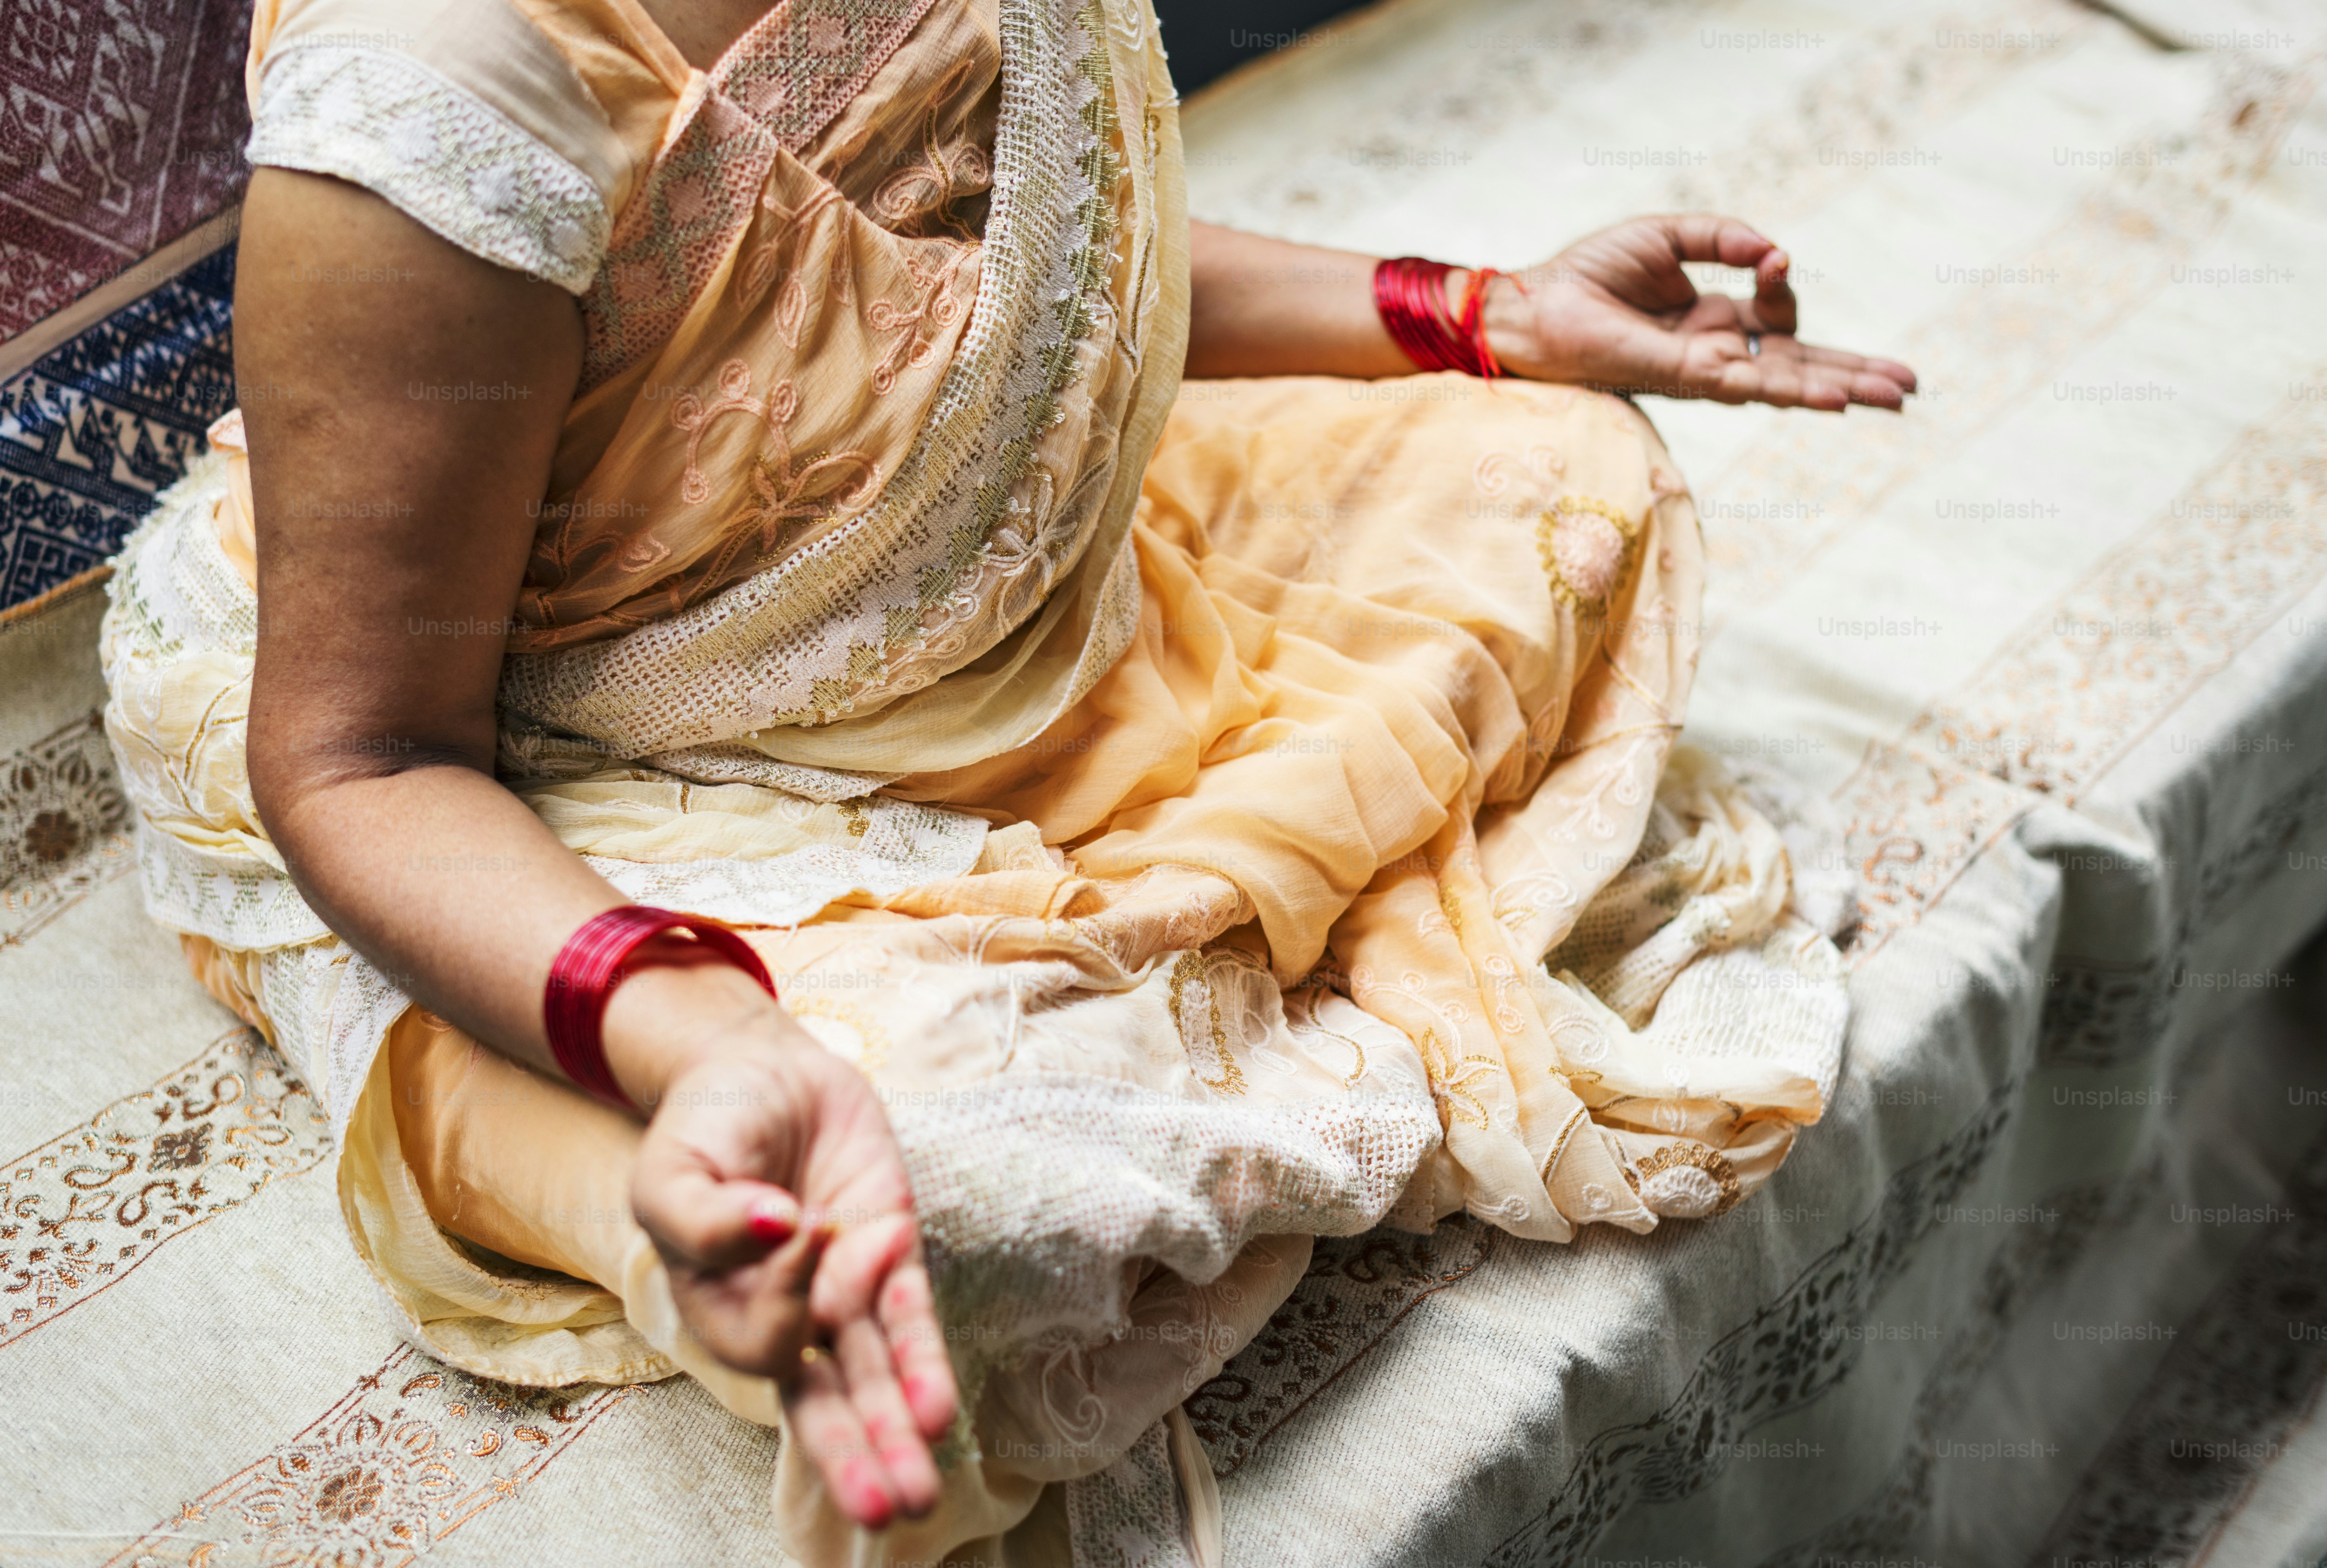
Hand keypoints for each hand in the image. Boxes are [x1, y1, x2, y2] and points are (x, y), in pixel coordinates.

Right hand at [608, 965, 957, 1530]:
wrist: (761, 1066)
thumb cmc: (706, 1125)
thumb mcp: (672, 1168)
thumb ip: (702, 1216)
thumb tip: (774, 1230)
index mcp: (719, 1305)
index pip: (760, 1341)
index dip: (786, 1298)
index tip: (801, 1222)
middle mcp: (782, 1313)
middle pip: (820, 1399)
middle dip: (853, 1454)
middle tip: (885, 1510)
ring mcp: (841, 1288)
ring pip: (872, 1377)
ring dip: (899, 1431)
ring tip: (922, 1494)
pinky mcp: (890, 1253)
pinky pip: (911, 1320)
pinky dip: (925, 1361)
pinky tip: (939, 1412)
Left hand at [1479, 215, 1916, 411]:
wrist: (1532, 308)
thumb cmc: (1588, 274)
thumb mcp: (1665, 236)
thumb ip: (1723, 237)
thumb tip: (1776, 250)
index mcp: (1712, 322)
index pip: (1774, 313)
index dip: (1781, 284)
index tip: (1772, 259)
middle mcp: (1715, 354)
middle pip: (1800, 364)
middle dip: (1855, 373)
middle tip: (1909, 385)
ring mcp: (1704, 372)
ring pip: (1787, 383)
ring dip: (1843, 389)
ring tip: (1895, 398)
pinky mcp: (1685, 379)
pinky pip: (1751, 385)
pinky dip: (1795, 390)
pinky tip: (1835, 398)